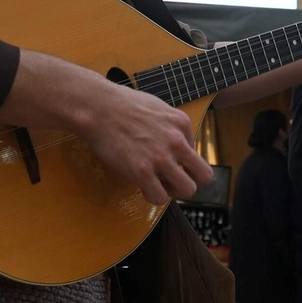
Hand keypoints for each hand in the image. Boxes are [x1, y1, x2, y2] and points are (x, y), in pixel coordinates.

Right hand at [0, 51, 212, 206]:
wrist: (98, 108)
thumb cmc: (122, 105)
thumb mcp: (158, 107)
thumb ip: (171, 127)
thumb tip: (177, 145)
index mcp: (182, 123)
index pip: (197, 154)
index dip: (184, 162)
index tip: (169, 161)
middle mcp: (177, 141)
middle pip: (203, 176)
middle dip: (188, 180)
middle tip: (171, 179)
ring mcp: (160, 157)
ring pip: (187, 190)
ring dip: (173, 191)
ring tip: (157, 184)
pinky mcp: (142, 171)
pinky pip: (160, 197)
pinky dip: (153, 196)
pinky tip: (143, 186)